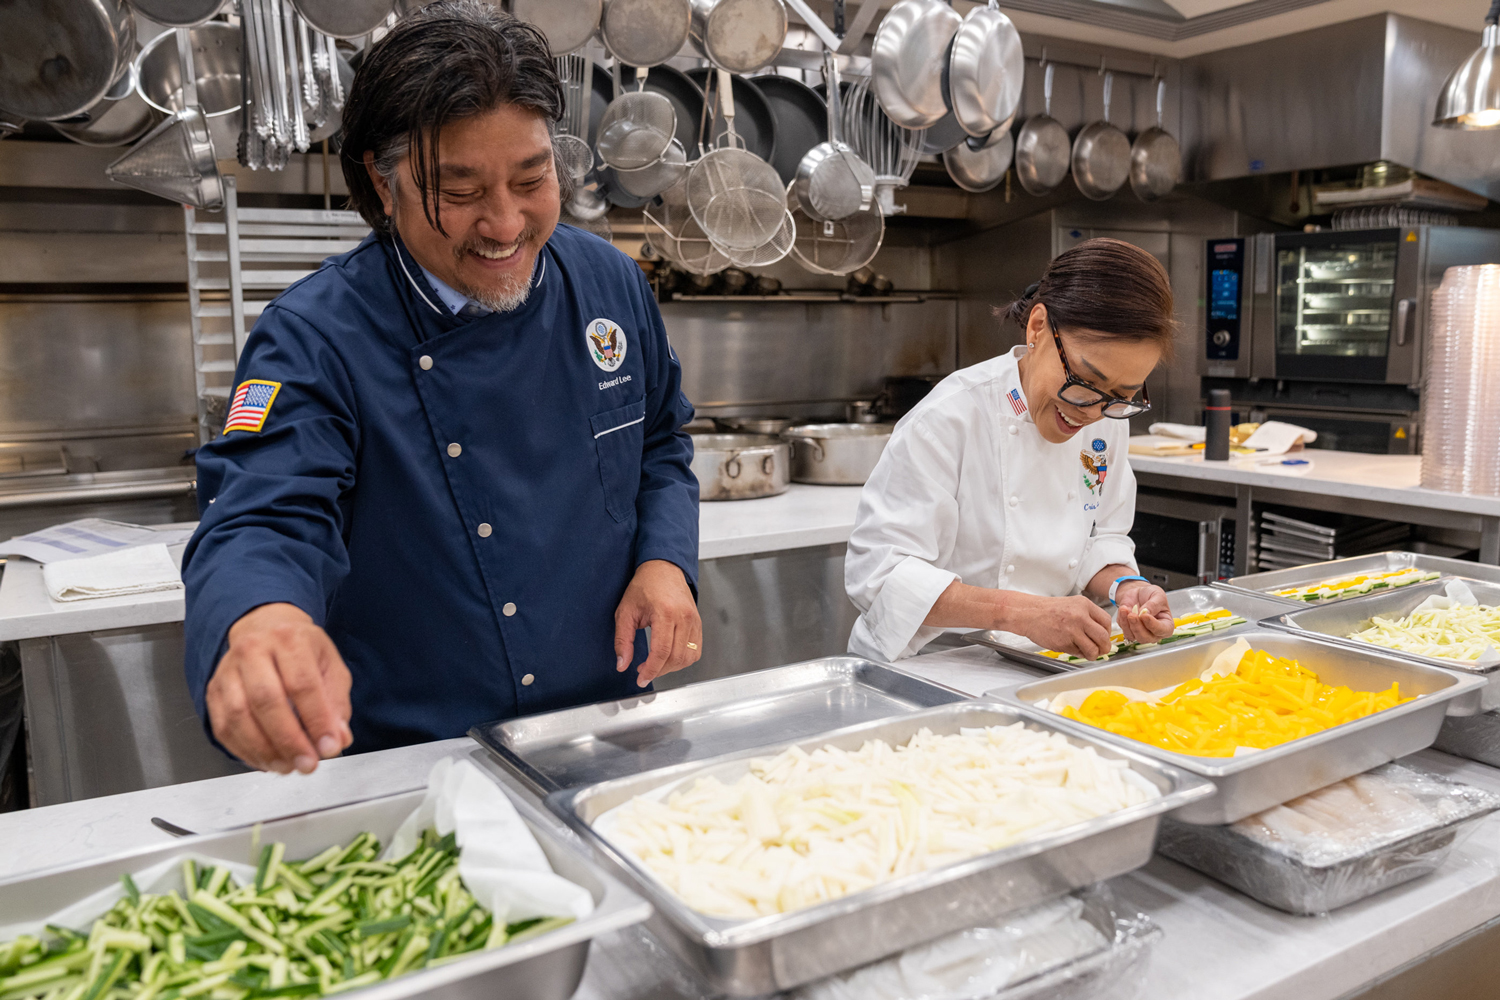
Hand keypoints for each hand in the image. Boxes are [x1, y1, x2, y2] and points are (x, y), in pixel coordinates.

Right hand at [206, 603, 352, 773]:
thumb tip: (338, 738)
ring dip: (265, 750)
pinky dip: (245, 751)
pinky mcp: (213, 691)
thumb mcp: (330, 666)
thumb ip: (336, 703)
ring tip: (288, 766)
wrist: (264, 628)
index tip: (330, 747)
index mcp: (289, 640)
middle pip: (266, 700)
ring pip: (239, 716)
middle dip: (289, 740)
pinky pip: (223, 728)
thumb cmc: (300, 649)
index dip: (317, 720)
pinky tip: (266, 761)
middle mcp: (254, 651)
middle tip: (307, 764)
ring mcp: (228, 671)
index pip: (302, 684)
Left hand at [614, 559, 700, 687]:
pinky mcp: (698, 623)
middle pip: (676, 657)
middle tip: (644, 672)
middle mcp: (684, 617)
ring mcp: (694, 620)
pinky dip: (683, 660)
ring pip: (688, 657)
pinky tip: (669, 658)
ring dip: (672, 667)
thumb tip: (622, 664)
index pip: (662, 651)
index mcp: (665, 612)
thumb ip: (623, 640)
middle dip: (659, 671)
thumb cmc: (644, 586)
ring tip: (656, 665)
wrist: (663, 568)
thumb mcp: (625, 611)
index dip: (651, 670)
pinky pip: (696, 650)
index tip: (641, 679)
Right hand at [998, 592, 1115, 660]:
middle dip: (1104, 647)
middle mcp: (1080, 616)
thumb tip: (1100, 634)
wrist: (1028, 613)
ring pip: (1093, 648)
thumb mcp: (1072, 605)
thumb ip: (1087, 616)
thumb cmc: (1048, 611)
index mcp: (1084, 604)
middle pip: (1103, 637)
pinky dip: (1078, 654)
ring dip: (1093, 654)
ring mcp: (1072, 630)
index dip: (1107, 633)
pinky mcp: (1064, 642)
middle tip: (1101, 650)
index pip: (1106, 621)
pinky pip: (1078, 652)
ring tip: (1088, 653)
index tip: (1103, 637)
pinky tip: (1072, 648)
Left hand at [1112, 581, 1173, 643]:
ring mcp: (1141, 633)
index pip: (1162, 631)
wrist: (1137, 593)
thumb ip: (1153, 605)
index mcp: (1166, 625)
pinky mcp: (1129, 631)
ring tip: (1125, 609)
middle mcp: (1154, 633)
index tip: (1144, 615)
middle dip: (1137, 627)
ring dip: (1128, 624)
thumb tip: (1145, 613)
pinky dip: (1122, 620)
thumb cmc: (1151, 595)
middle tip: (1132, 615)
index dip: (1153, 625)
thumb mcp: (1157, 595)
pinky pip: (1124, 631)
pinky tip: (1123, 609)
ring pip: (1133, 636)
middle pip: (1146, 638)